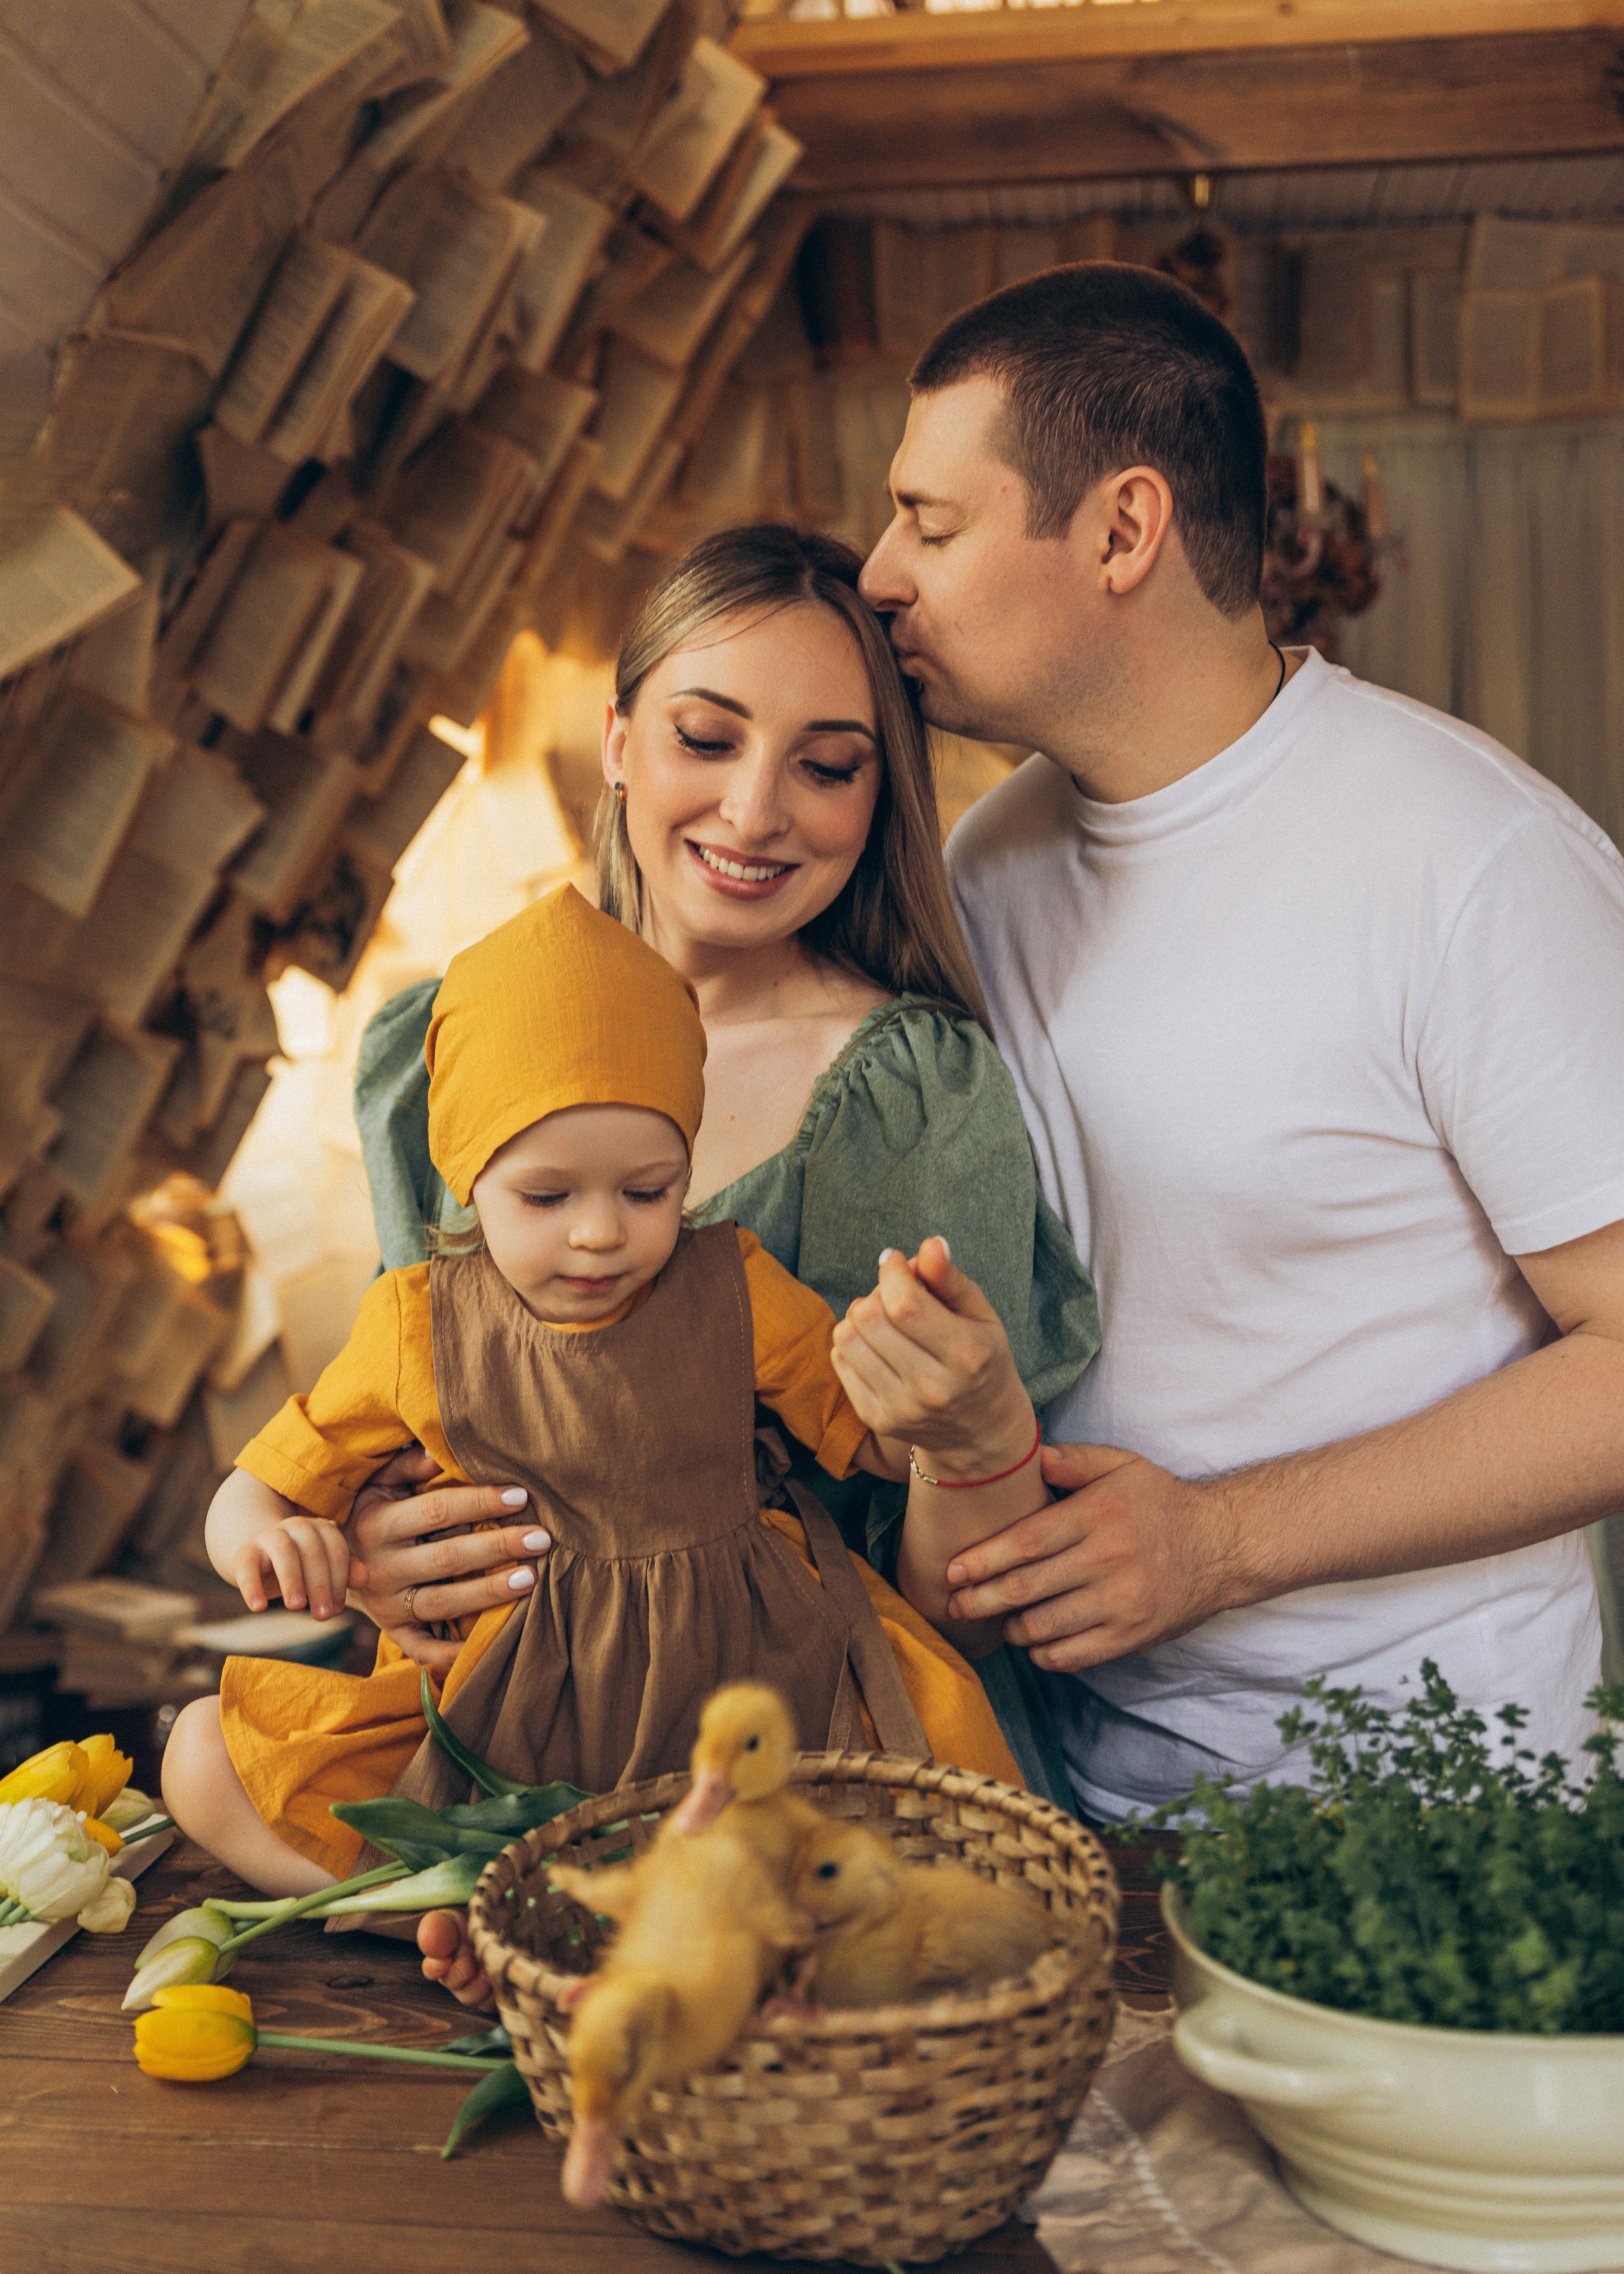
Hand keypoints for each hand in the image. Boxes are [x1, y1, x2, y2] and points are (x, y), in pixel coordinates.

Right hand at [232, 1514, 355, 1619]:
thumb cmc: (302, 1566)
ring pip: (284, 1552)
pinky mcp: (245, 1551)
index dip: (339, 1580)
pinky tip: (258, 1608)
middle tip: (323, 1616)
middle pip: (312, 1551)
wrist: (260, 1557)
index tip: (337, 1609)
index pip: (336, 1550)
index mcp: (321, 1528)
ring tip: (296, 1607)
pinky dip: (251, 1586)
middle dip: (320, 1584)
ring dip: (292, 1580)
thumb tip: (364, 1578)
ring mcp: (270, 1536)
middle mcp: (297, 1526)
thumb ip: (345, 1572)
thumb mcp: (324, 1568)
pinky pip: (247, 1566)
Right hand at [346, 1447, 551, 1669]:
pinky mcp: (392, 1633)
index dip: (479, 1502)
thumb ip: (408, 1465)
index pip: (436, 1511)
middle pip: (446, 1558)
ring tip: (531, 1579)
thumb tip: (441, 1450)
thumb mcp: (379, 1483)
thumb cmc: (372, 1511)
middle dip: (497, 1547)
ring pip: (442, 1603)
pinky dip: (454, 1652)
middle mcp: (379, 1568)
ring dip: (488, 1593)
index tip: (520, 1496)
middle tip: (541, 1538)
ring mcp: (386, 1606)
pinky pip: (423, 1649)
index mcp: (378, 1525)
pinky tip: (491, 1641)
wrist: (331, 1565)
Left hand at [830, 1238, 1032, 1474]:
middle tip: (894, 1292)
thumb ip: (952, 1279)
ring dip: (860, 1316)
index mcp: (967, 1356)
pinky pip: (840, 1362)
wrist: (981, 1431)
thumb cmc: (982, 1360)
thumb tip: (929, 1245)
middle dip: (876, 1291)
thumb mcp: (982, 1316)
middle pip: (870, 1318)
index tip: (895, 1262)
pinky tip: (877, 1344)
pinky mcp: (877, 1420)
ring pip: (848, 1338)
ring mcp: (901, 1409)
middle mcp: (933, 1388)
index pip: (905, 1304)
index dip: (891, 1272)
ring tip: (883, 1317)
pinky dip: (852, 1342)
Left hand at [942, 1443, 1245, 1670]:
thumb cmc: (1162, 1503)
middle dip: (981, 1600)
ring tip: (996, 1620)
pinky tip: (1033, 1641)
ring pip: (1044, 1626)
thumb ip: (1073, 1459)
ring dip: (1010, 1627)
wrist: (1224, 1546)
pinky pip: (1073, 1655)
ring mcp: (1121, 1603)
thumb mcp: (1123, 1465)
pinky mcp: (1132, 1636)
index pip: (1026, 1542)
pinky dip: (1043, 1653)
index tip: (952, 1571)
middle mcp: (1108, 1560)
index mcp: (1098, 1515)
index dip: (983, 1560)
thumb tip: (1029, 1455)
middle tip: (954, 1605)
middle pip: (1027, 1587)